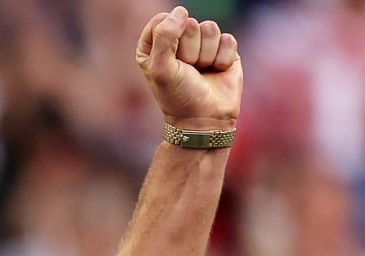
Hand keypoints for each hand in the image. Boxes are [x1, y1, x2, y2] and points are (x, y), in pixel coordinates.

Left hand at [135, 7, 241, 128]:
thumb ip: (165, 36)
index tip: (170, 60)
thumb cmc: (178, 96)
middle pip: (188, 23)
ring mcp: (201, 44)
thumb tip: (180, 11)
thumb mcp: (161, 68)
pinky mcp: (223, 49)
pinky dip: (222, 58)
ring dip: (206, 54)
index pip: (162, 20)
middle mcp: (177, 42)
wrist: (205, 118)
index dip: (169, 40)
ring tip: (201, 71)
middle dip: (189, 49)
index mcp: (154, 46)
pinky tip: (216, 71)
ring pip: (209, 28)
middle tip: (187, 70)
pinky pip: (227, 39)